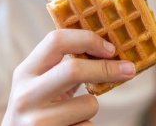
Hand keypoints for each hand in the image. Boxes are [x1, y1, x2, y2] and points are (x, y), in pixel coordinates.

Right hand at [1, 29, 135, 125]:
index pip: (56, 40)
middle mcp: (26, 95)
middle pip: (74, 69)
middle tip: (129, 69)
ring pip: (89, 104)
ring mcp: (35, 121)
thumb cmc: (41, 108)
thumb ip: (66, 66)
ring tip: (74, 114)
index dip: (87, 39)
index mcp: (26, 72)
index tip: (111, 48)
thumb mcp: (44, 83)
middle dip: (107, 68)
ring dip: (92, 107)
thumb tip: (112, 50)